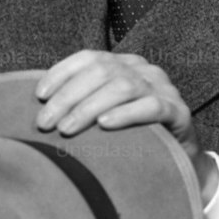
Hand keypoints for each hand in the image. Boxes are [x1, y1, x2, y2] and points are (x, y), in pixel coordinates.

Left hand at [34, 50, 216, 193]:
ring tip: (67, 128)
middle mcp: (144, 70)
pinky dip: (126, 114)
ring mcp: (164, 88)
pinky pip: (151, 106)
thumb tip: (40, 105)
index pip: (89, 58)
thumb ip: (81, 102)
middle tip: (46, 123)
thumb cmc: (132, 135)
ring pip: (122, 87)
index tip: (39, 95)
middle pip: (101, 72)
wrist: (177, 160)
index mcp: (125, 64)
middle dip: (68, 97)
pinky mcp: (179, 111)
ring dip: (89, 107)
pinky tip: (105, 125)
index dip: (61, 73)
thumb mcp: (104, 113)